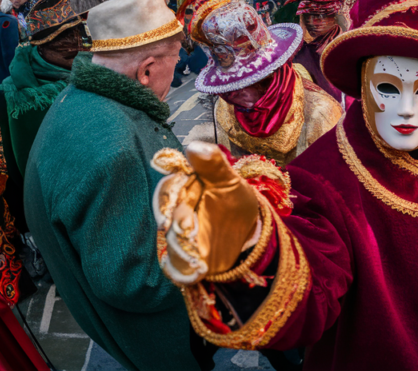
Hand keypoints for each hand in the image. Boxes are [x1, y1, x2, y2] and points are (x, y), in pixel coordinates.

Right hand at [158, 142, 260, 280]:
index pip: (169, 188)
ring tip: (196, 253)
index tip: (174, 199)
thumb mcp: (230, 181)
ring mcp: (180, 236)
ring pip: (171, 242)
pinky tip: (199, 271)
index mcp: (184, 188)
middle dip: (174, 223)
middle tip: (186, 227)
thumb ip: (214, 165)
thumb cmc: (235, 200)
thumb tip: (194, 145)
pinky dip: (185, 269)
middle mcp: (177, 212)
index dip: (168, 195)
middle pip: (167, 216)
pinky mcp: (186, 258)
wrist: (250, 232)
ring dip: (181, 248)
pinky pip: (177, 266)